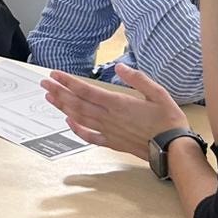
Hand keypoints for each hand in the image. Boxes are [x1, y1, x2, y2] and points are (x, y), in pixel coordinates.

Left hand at [41, 65, 188, 159]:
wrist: (174, 150)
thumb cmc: (169, 121)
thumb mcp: (159, 94)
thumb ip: (138, 79)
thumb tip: (119, 67)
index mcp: (119, 104)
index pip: (86, 90)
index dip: (68, 82)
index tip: (54, 74)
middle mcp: (109, 118)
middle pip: (77, 103)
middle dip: (59, 92)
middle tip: (44, 83)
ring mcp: (109, 131)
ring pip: (80, 118)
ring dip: (63, 107)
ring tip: (50, 98)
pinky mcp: (112, 143)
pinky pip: (89, 136)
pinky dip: (76, 129)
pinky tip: (68, 122)